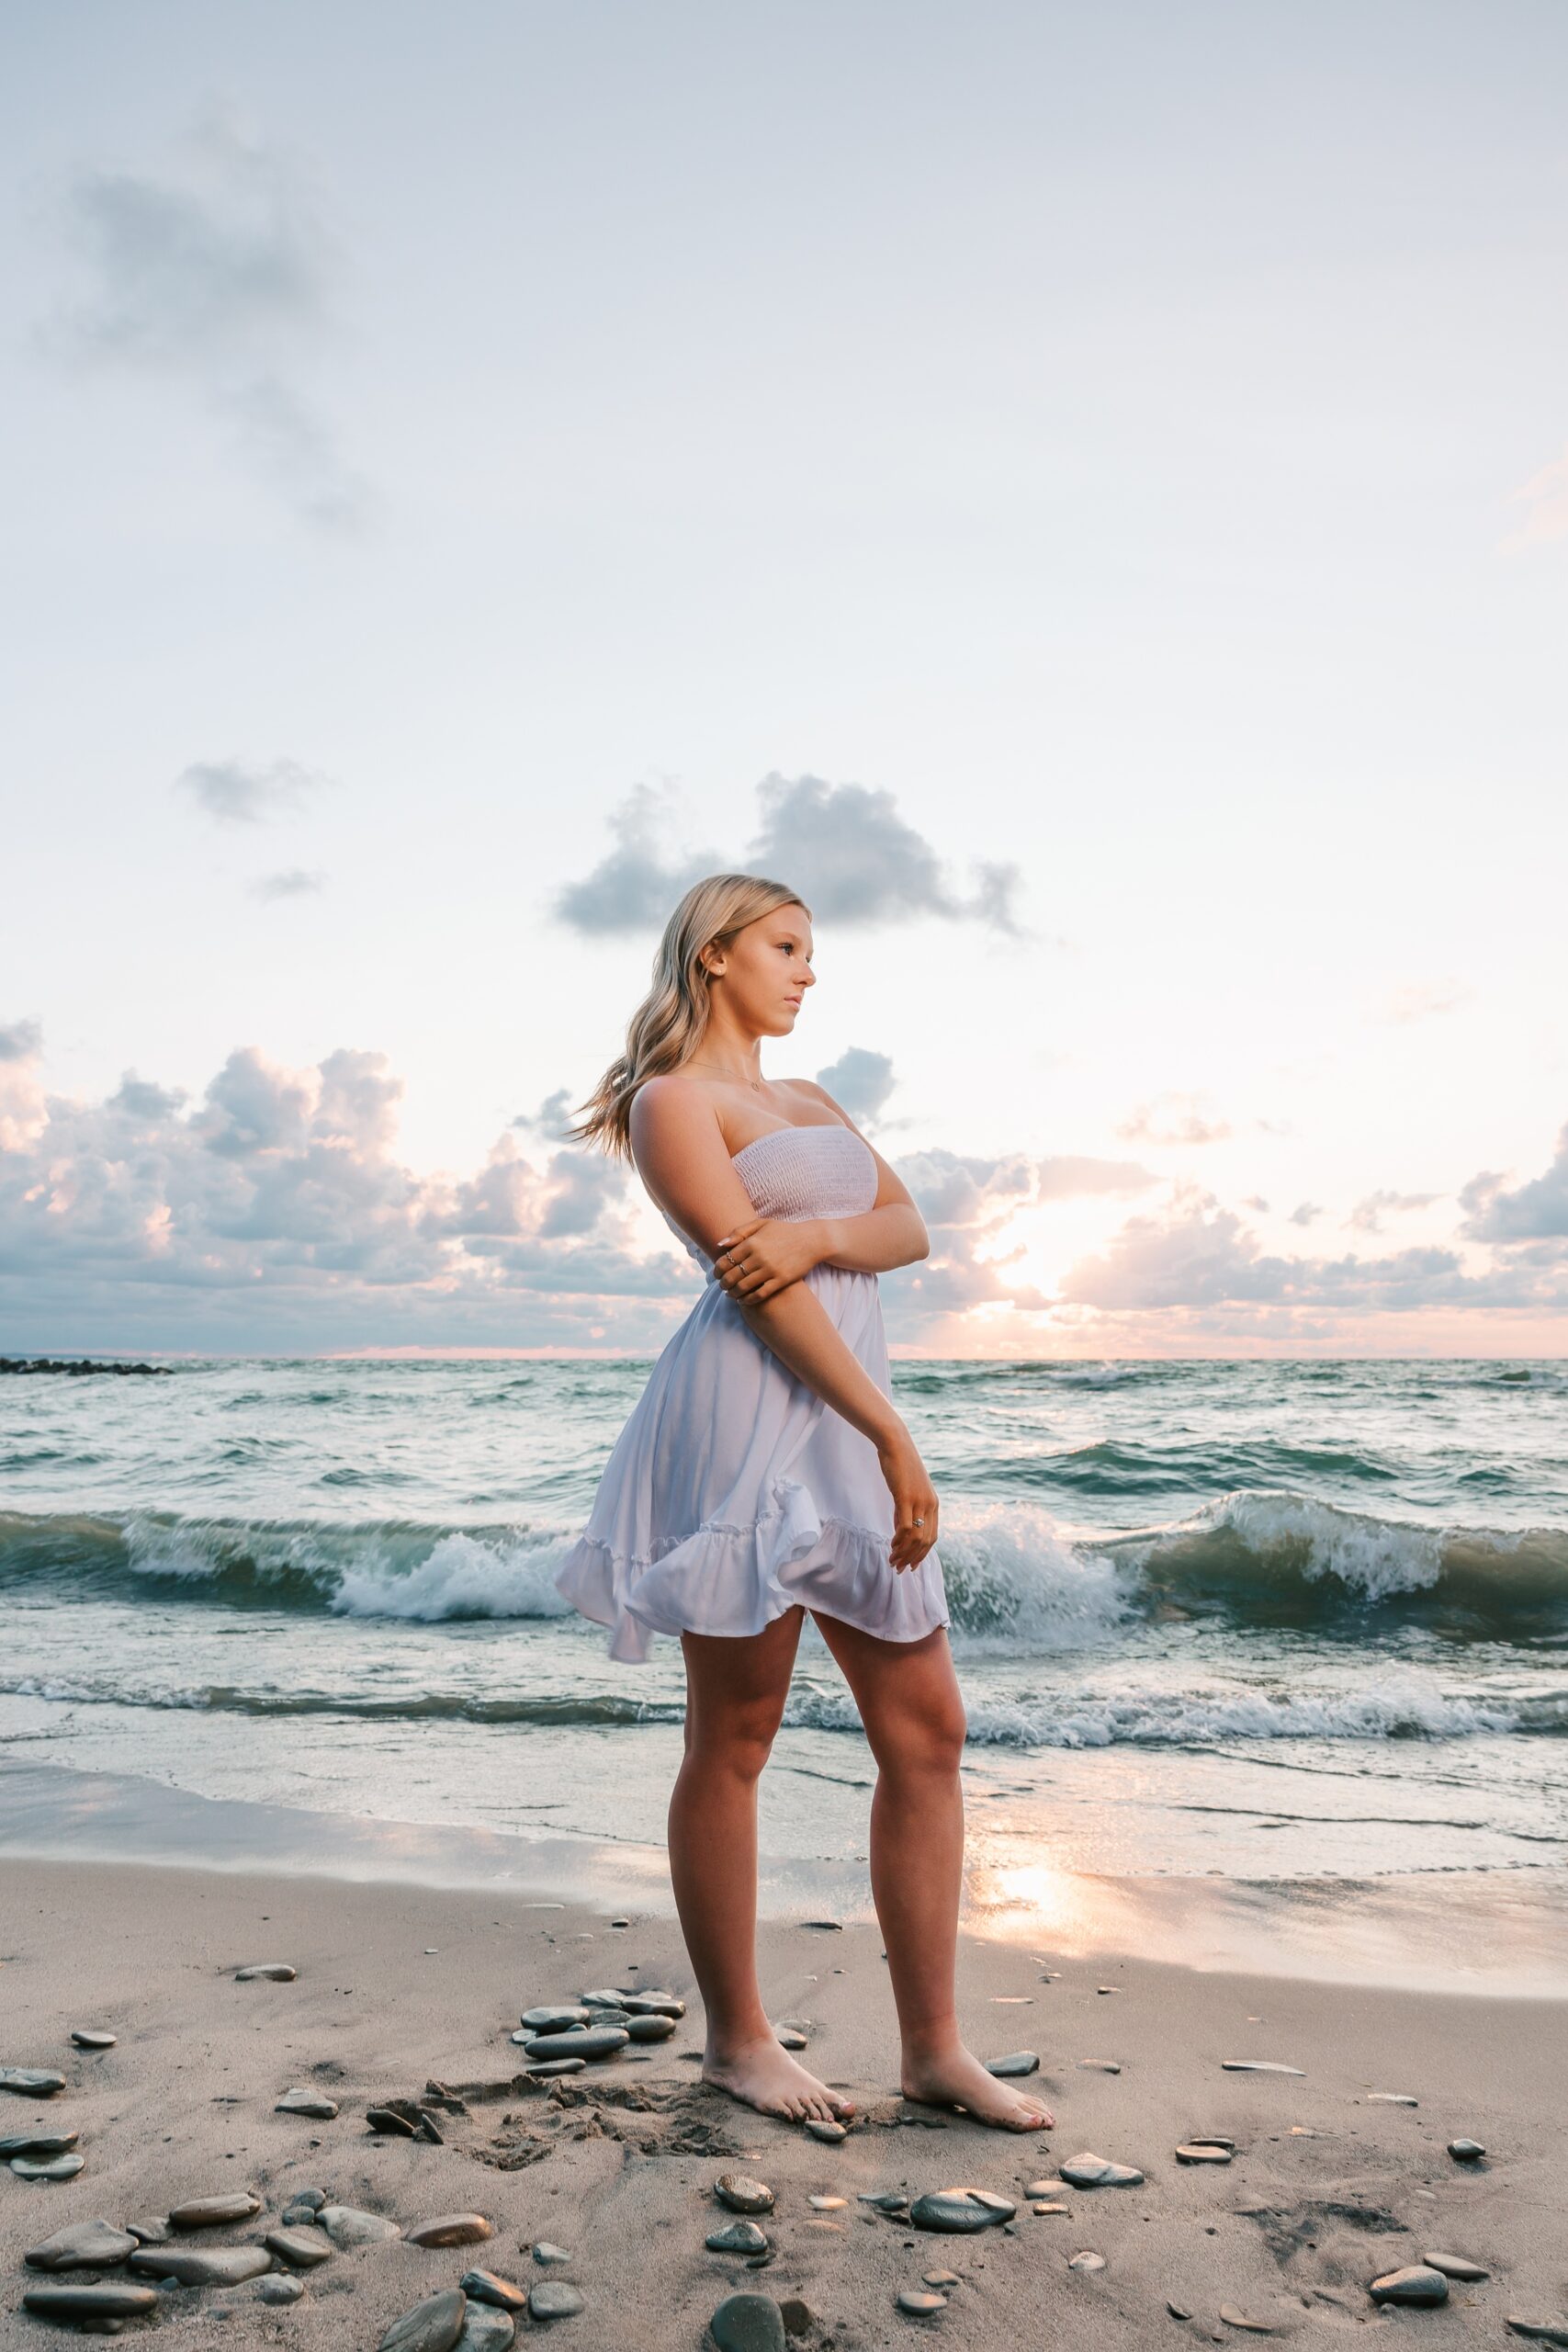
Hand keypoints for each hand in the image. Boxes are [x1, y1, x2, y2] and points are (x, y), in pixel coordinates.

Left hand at [711, 1214, 828, 1302]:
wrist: (812, 1240)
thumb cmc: (784, 1231)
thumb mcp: (762, 1224)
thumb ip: (739, 1232)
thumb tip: (720, 1245)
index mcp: (752, 1242)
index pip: (726, 1261)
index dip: (717, 1270)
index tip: (716, 1274)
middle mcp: (759, 1256)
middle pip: (732, 1276)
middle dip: (723, 1284)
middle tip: (722, 1286)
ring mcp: (770, 1270)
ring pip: (743, 1287)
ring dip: (733, 1293)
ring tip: (730, 1294)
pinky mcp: (781, 1281)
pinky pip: (759, 1295)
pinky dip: (747, 1300)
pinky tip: (743, 1300)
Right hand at [875, 1424, 939, 1571]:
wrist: (895, 1444)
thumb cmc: (899, 1466)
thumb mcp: (907, 1491)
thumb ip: (906, 1511)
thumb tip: (901, 1531)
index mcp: (933, 1504)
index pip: (932, 1537)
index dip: (922, 1554)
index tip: (912, 1565)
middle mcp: (930, 1505)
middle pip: (925, 1541)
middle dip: (913, 1558)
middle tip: (900, 1569)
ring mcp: (919, 1501)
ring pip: (916, 1537)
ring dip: (904, 1553)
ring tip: (893, 1561)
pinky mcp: (906, 1497)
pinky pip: (905, 1527)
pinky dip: (899, 1540)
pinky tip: (891, 1546)